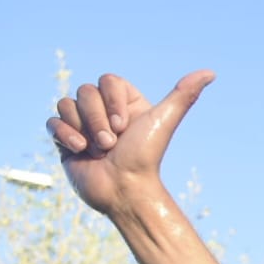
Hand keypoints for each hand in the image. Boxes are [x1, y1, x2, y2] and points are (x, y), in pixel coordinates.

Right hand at [46, 70, 214, 216]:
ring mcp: (83, 125)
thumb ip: (183, 95)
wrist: (124, 190)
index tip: (125, 126)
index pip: (106, 80)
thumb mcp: (163, 120)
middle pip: (84, 92)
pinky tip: (80, 150)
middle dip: (98, 120)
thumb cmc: (145, 157)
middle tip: (112, 144)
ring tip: (98, 151)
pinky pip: (52, 122)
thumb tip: (210, 72)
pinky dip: (65, 135)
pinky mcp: (66, 140)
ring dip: (83, 129)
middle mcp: (103, 111)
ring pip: (66, 104)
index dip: (112, 101)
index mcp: (125, 103)